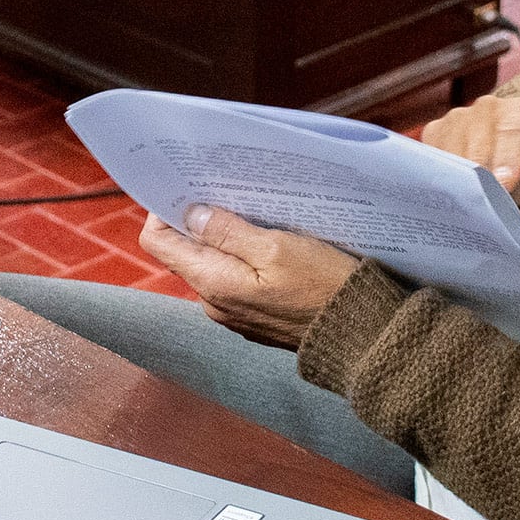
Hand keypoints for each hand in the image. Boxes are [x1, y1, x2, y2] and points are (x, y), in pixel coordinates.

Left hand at [140, 208, 358, 349]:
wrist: (360, 335)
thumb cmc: (323, 288)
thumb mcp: (276, 248)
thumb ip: (229, 231)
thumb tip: (192, 213)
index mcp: (212, 283)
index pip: (159, 242)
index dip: (163, 209)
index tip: (186, 185)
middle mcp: (214, 301)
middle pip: (186, 249)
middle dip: (199, 219)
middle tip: (226, 189)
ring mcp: (233, 310)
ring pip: (214, 262)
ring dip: (226, 236)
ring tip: (252, 210)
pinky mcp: (254, 313)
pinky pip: (236, 276)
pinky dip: (244, 255)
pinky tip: (268, 239)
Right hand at [419, 93, 519, 207]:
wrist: (508, 157)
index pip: (513, 132)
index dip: (508, 159)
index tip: (504, 187)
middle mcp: (487, 108)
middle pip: (478, 141)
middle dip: (479, 175)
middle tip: (480, 207)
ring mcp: (458, 117)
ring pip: (451, 147)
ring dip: (456, 178)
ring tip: (462, 206)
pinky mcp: (436, 130)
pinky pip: (431, 154)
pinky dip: (437, 175)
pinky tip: (445, 195)